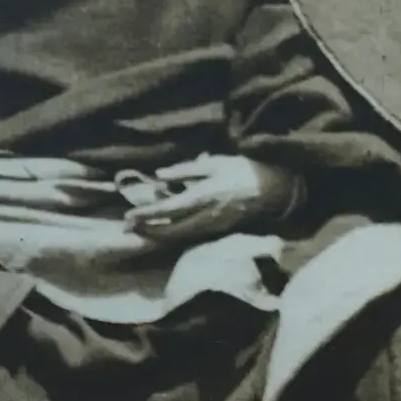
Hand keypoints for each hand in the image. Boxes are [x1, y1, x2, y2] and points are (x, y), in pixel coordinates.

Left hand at [124, 154, 300, 242]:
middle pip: (171, 230)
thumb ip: (185, 170)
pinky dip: (173, 235)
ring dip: (158, 235)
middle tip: (128, 226)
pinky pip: (190, 236)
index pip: (169, 209)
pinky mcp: (218, 230)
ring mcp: (212, 226)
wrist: (271, 188)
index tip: (129, 215)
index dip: (147, 213)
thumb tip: (159, 175)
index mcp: (203, 196)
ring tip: (140, 229)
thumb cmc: (241, 170)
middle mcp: (206, 216)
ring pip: (179, 237)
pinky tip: (163, 231)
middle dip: (147, 230)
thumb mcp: (213, 163)